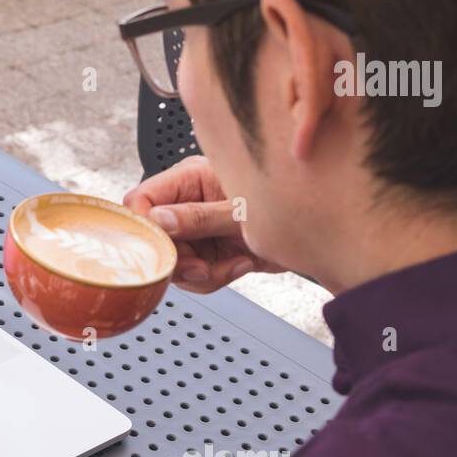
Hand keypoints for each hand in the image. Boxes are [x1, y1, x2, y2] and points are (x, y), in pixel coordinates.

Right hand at [121, 155, 283, 293]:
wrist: (315, 234)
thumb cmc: (290, 202)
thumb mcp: (240, 211)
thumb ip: (197, 217)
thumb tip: (158, 221)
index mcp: (190, 178)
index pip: (142, 198)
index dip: (142, 225)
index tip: (158, 247)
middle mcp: (187, 202)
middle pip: (155, 238)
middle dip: (178, 260)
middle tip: (202, 267)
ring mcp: (196, 229)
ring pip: (173, 263)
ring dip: (201, 273)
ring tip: (233, 264)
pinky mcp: (207, 252)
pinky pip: (193, 276)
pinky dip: (215, 278)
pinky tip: (240, 264)